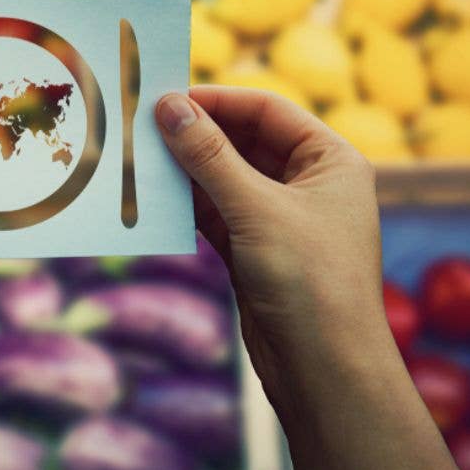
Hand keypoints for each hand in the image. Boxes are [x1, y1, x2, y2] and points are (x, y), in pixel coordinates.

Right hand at [156, 86, 466, 469]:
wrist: (325, 372)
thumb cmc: (310, 281)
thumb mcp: (256, 208)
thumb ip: (209, 155)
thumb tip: (168, 106)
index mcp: (330, 161)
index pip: (267, 111)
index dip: (217, 100)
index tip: (166, 97)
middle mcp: (309, 184)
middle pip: (243, 141)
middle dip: (196, 135)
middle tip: (142, 125)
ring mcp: (281, 219)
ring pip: (225, 179)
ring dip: (186, 171)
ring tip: (138, 159)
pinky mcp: (256, 252)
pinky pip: (216, 214)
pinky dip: (187, 206)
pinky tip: (151, 198)